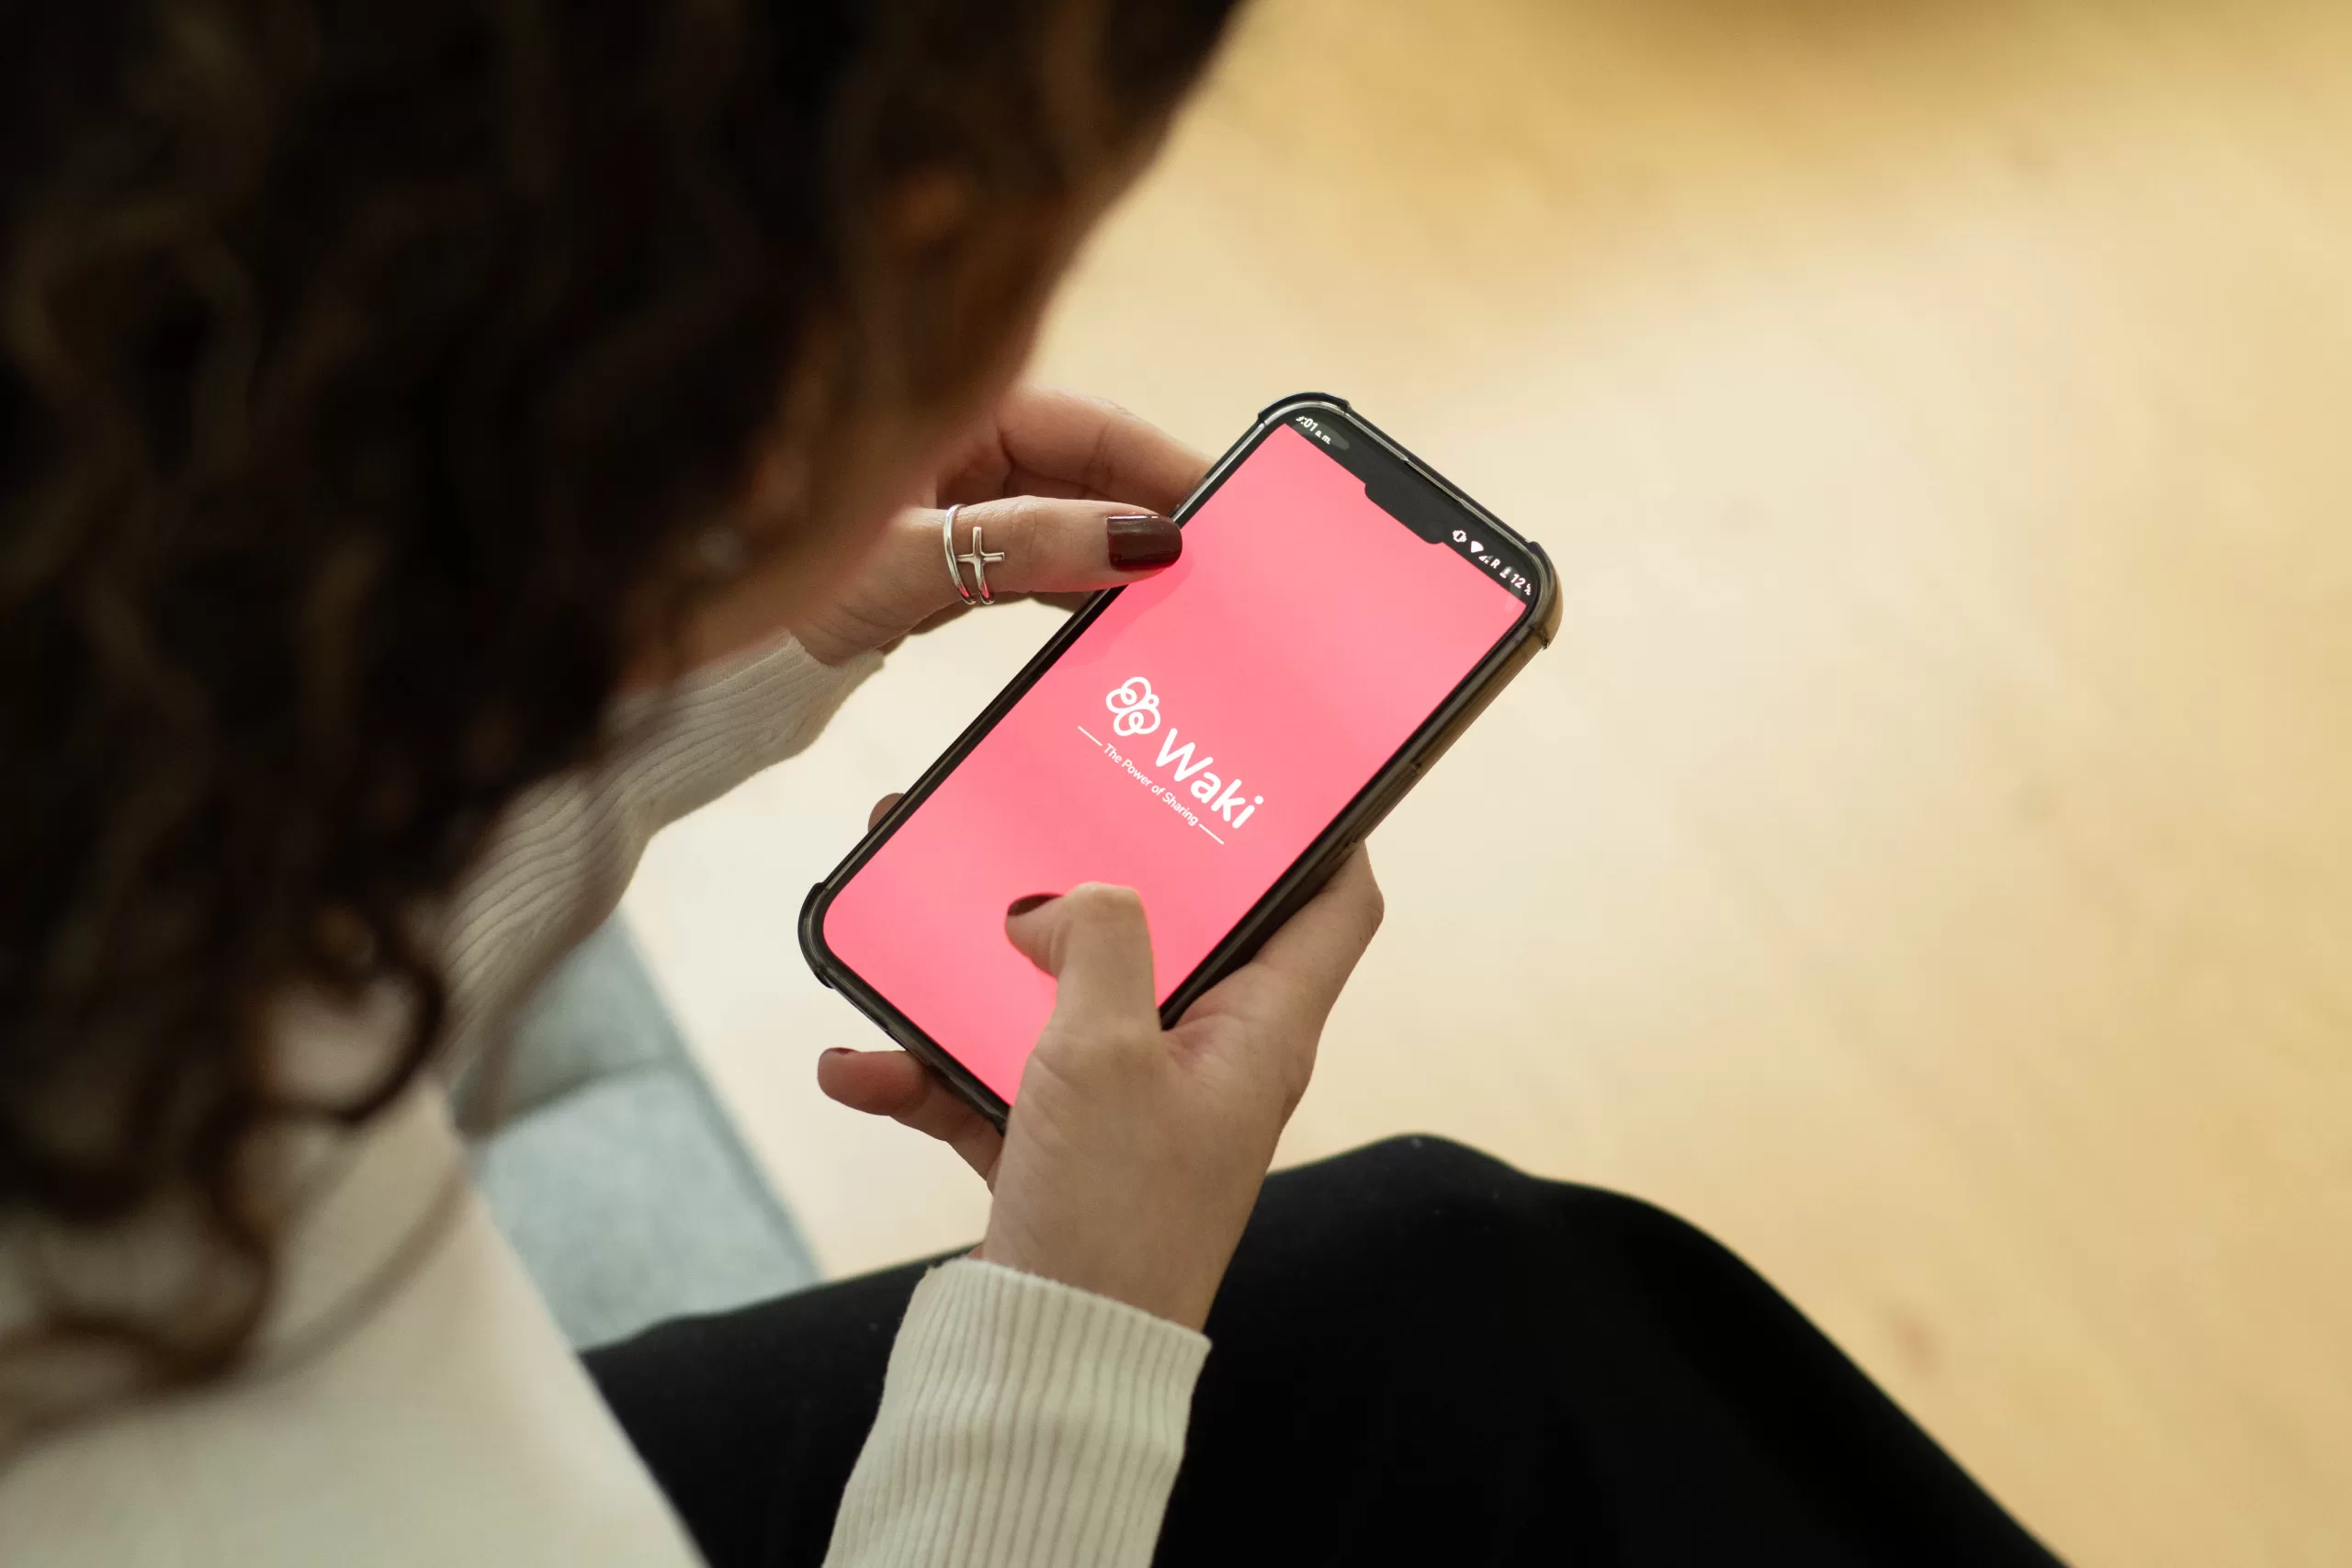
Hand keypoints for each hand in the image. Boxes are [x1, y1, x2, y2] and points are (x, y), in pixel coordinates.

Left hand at [783, 388, 1207, 665]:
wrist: (689, 624)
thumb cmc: (763, 558)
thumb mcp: (907, 556)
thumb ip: (1026, 546)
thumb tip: (1141, 542)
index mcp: (954, 407)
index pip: (1093, 428)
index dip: (1165, 468)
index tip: (1227, 514)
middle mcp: (964, 443)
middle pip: (1090, 474)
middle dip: (1152, 520)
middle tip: (1222, 573)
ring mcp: (959, 499)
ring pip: (1068, 523)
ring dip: (1117, 563)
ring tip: (1180, 606)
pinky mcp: (949, 555)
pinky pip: (1035, 565)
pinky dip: (1075, 591)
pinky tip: (1115, 625)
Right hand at [820, 793, 1384, 1329]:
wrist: (1048, 1364)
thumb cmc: (1113, 1218)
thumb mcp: (1108, 1053)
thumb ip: (1096, 942)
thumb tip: (1058, 900)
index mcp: (1260, 1027)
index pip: (1334, 905)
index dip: (1315, 830)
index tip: (1260, 772)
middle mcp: (1208, 1057)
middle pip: (1169, 932)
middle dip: (1090, 873)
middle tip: (1037, 809)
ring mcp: (1132, 1103)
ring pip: (1061, 998)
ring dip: (981, 966)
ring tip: (912, 910)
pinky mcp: (1060, 1147)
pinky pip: (991, 1080)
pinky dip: (926, 1070)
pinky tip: (857, 1063)